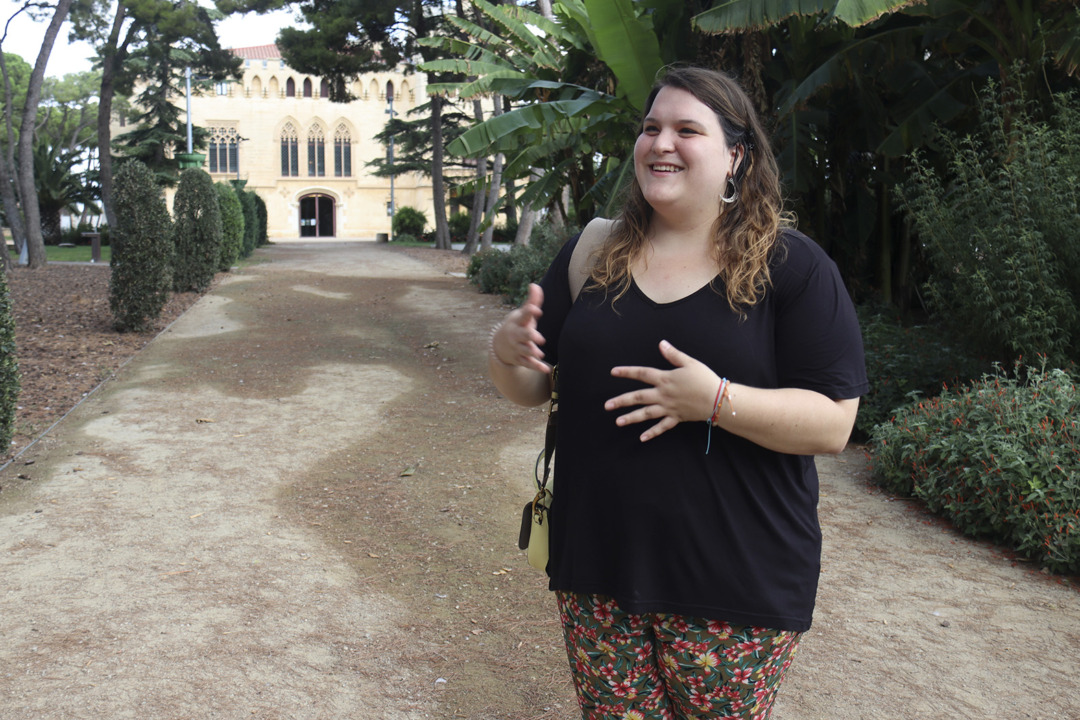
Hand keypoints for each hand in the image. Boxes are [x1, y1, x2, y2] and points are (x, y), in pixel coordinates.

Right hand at [491, 283, 550, 373]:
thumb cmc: (517, 326)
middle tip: (539, 338)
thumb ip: (532, 301)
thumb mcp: (522, 314)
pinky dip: (536, 367)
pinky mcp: (520, 359)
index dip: (529, 311)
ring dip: (532, 352)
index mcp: (518, 321)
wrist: (499, 345)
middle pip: (523, 335)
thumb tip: (535, 285)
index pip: (523, 315)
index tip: (536, 309)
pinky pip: (528, 364)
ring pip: (525, 351)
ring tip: (540, 354)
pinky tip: (546, 369)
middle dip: (530, 336)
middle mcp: (517, 335)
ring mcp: (517, 348)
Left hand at [605, 340, 719, 441]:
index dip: (627, 372)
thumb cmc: (705, 378)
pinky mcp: (676, 418)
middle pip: (638, 397)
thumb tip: (661, 343)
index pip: (642, 374)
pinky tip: (642, 438)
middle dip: (622, 401)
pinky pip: (662, 427)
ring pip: (646, 413)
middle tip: (607, 406)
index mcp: (665, 379)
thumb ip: (673, 354)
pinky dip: (652, 432)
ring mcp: (669, 408)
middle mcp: (663, 394)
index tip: (613, 372)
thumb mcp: (690, 363)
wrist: (718, 399)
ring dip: (631, 418)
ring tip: (618, 422)